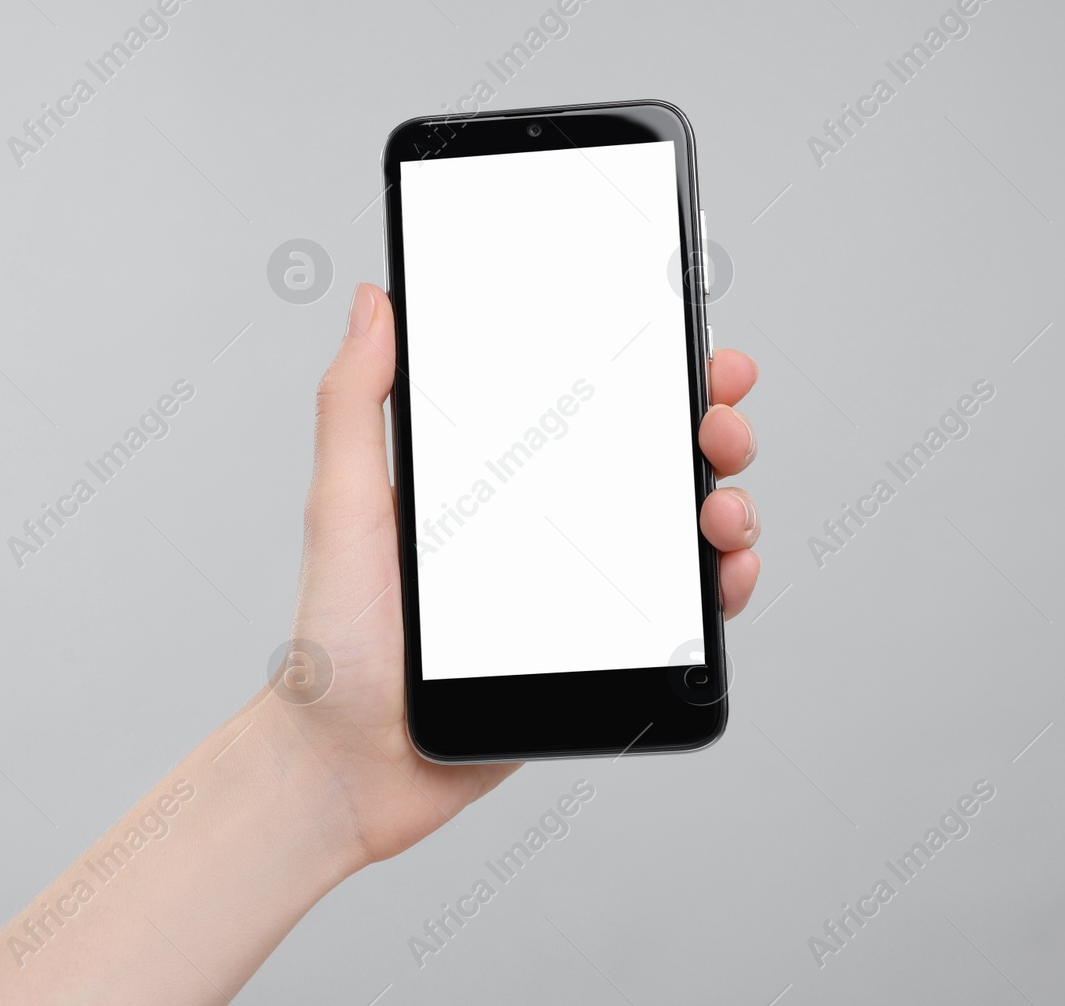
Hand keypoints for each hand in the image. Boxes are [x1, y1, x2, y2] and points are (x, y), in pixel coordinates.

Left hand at [259, 282, 762, 871]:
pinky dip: (723, 586)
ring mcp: (581, 587)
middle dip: (708, 424)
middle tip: (719, 418)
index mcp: (495, 478)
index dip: (647, 368)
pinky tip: (726, 573)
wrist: (352, 763)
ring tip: (722, 510)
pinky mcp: (602, 651)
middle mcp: (547, 524)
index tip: (688, 340)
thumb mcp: (341, 504)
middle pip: (653, 458)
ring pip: (682, 529)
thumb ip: (354, 403)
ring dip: (727, 502)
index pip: (586, 404)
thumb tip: (373, 301)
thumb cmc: (336, 640)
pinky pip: (682, 613)